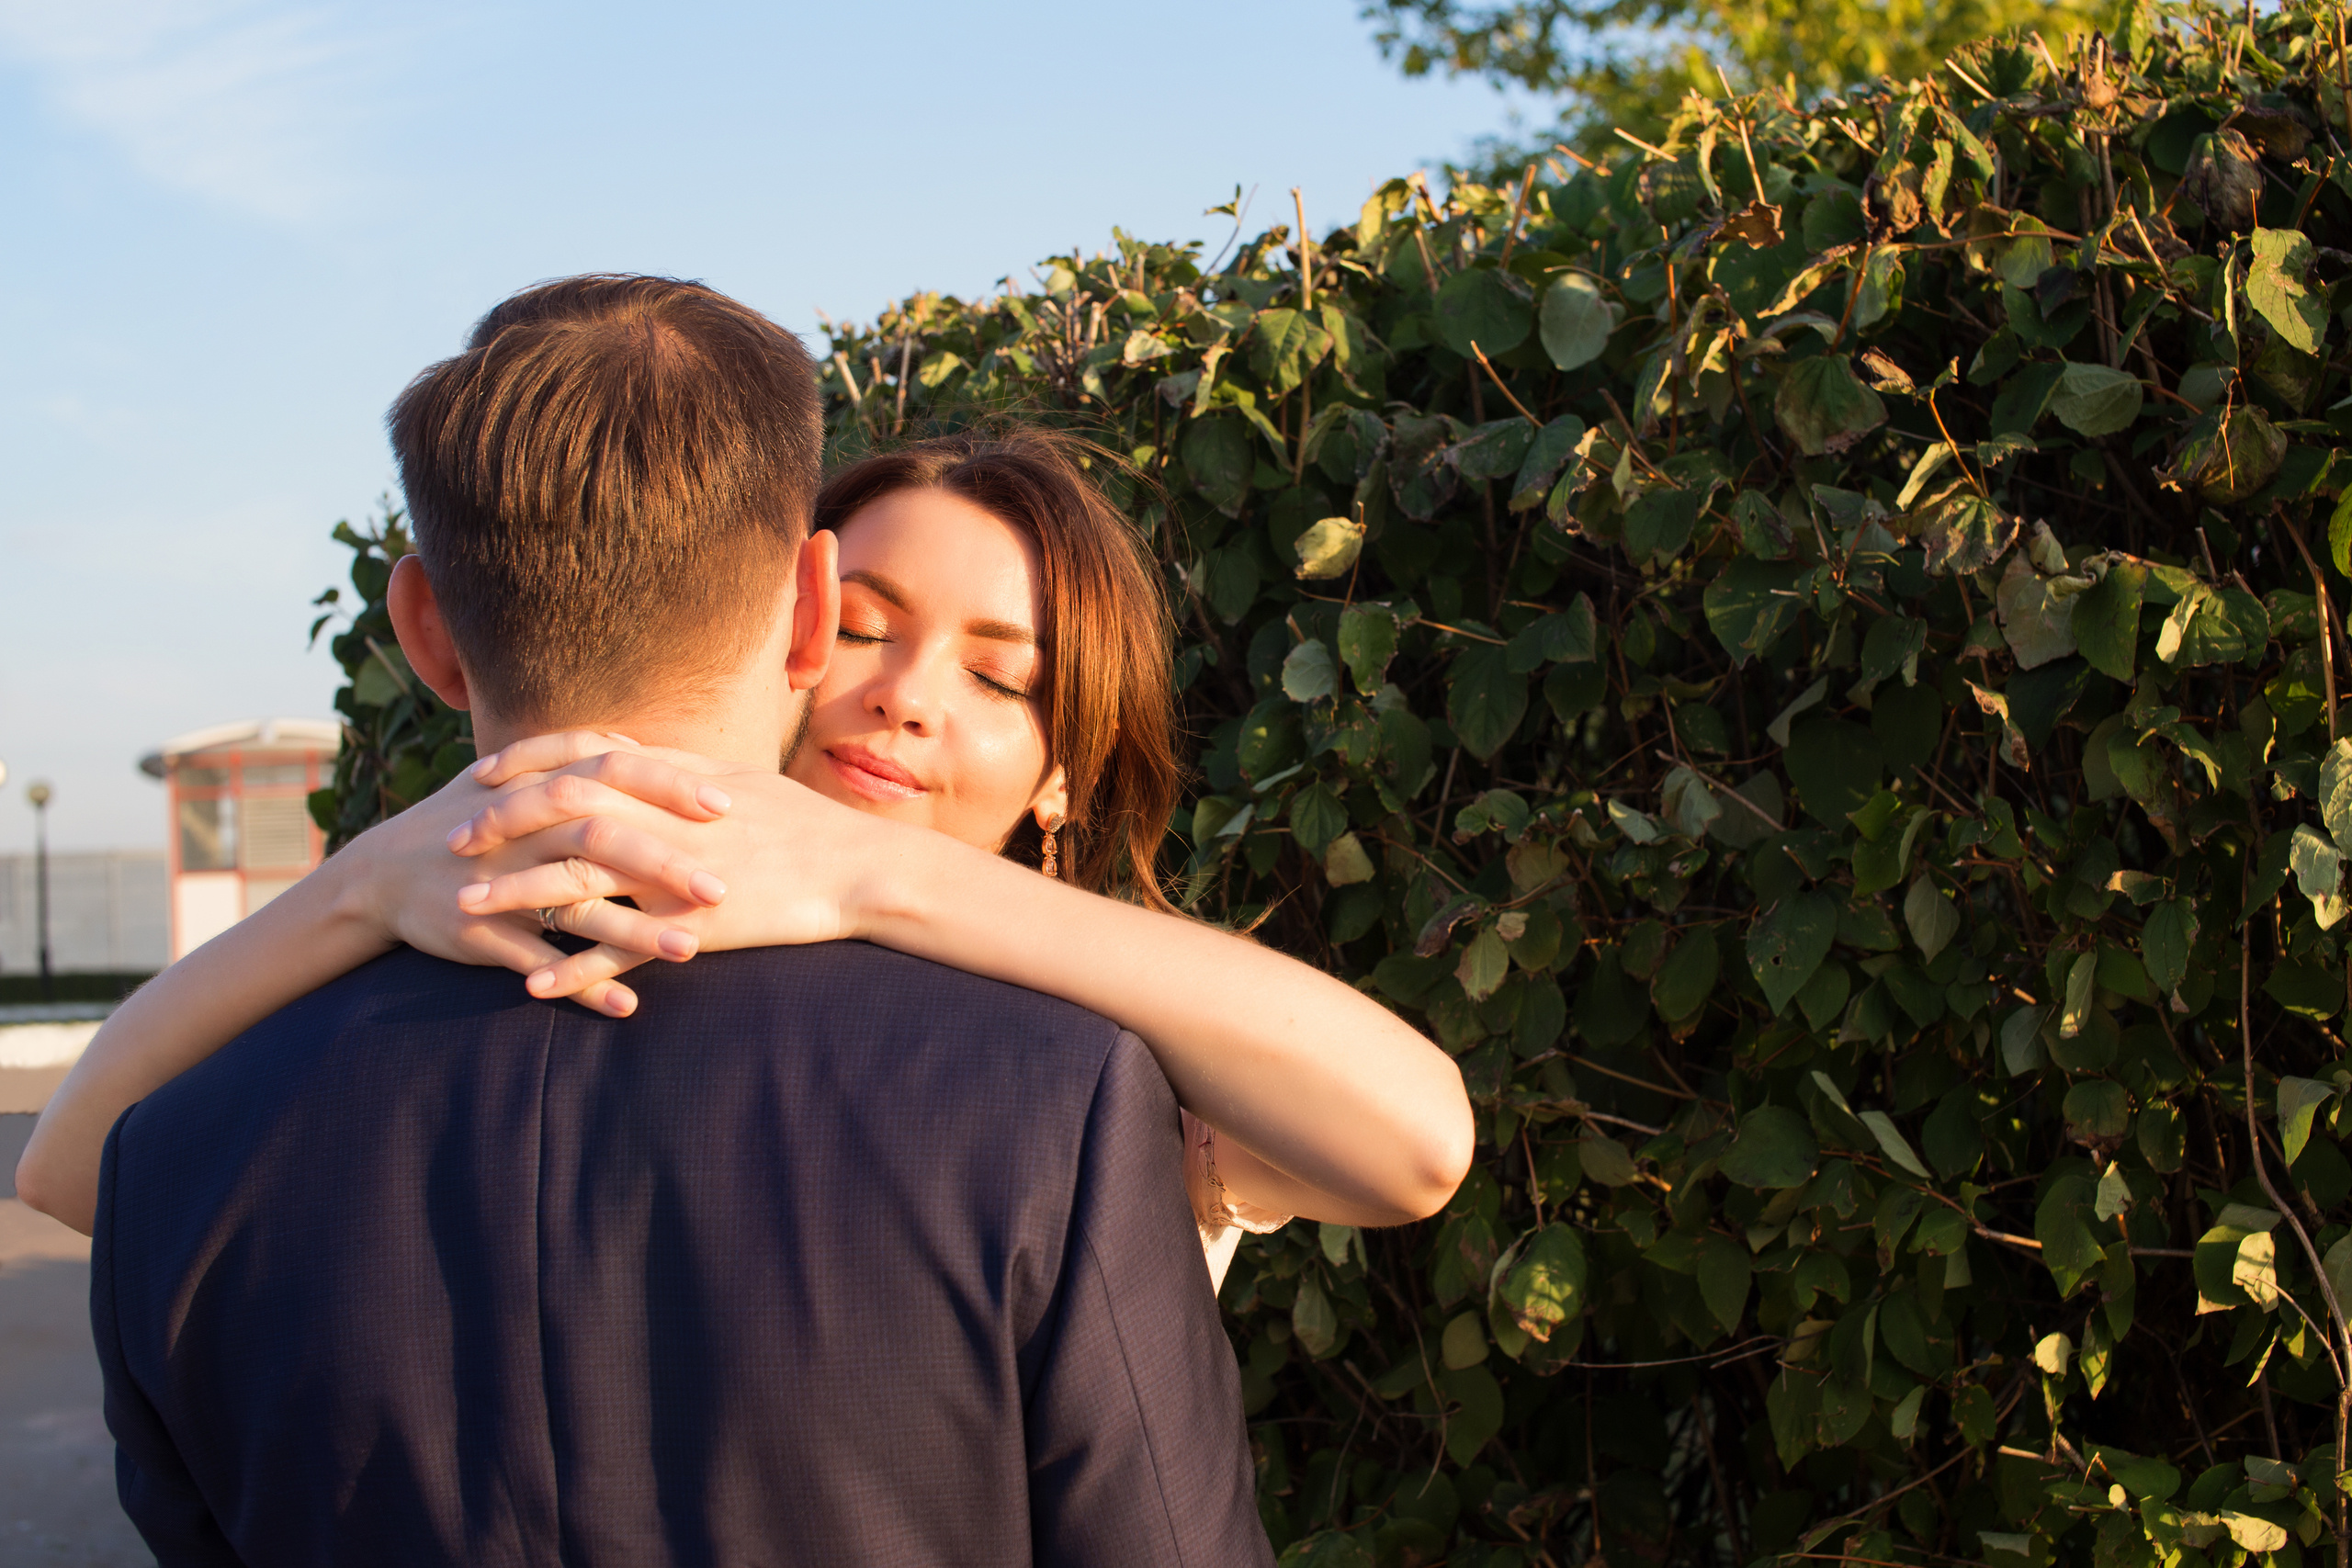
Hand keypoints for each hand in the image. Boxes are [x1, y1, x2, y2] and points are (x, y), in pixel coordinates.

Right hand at [352, 733, 729, 1015]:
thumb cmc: (465, 822)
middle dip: (664, 864)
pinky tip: (626, 1005)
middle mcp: (519, 832)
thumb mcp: (509, 780)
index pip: (611, 772)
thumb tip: (637, 746)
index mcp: (535, 789)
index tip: (725, 805)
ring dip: (634, 931)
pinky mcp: (478, 932)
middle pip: (600, 838)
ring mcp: (497, 883)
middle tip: (721, 888)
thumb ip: (572, 761)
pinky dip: (581, 984)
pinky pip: (536, 961)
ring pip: (574, 906)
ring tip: (689, 950)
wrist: (378, 873)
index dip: (667, 786)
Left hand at [449, 744, 913, 1000]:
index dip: (526, 765)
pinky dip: (574, 967)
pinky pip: (620, 951)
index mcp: (674, 779)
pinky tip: (536, 984)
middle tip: (455, 839)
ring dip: (515, 895)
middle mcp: (665, 820)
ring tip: (468, 907)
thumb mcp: (736, 781)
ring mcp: (675, 875)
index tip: (483, 776)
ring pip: (576, 881)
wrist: (856, 870)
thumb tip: (630, 757)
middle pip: (562, 813)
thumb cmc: (803, 824)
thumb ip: (675, 771)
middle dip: (501, 824)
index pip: (582, 759)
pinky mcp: (691, 927)